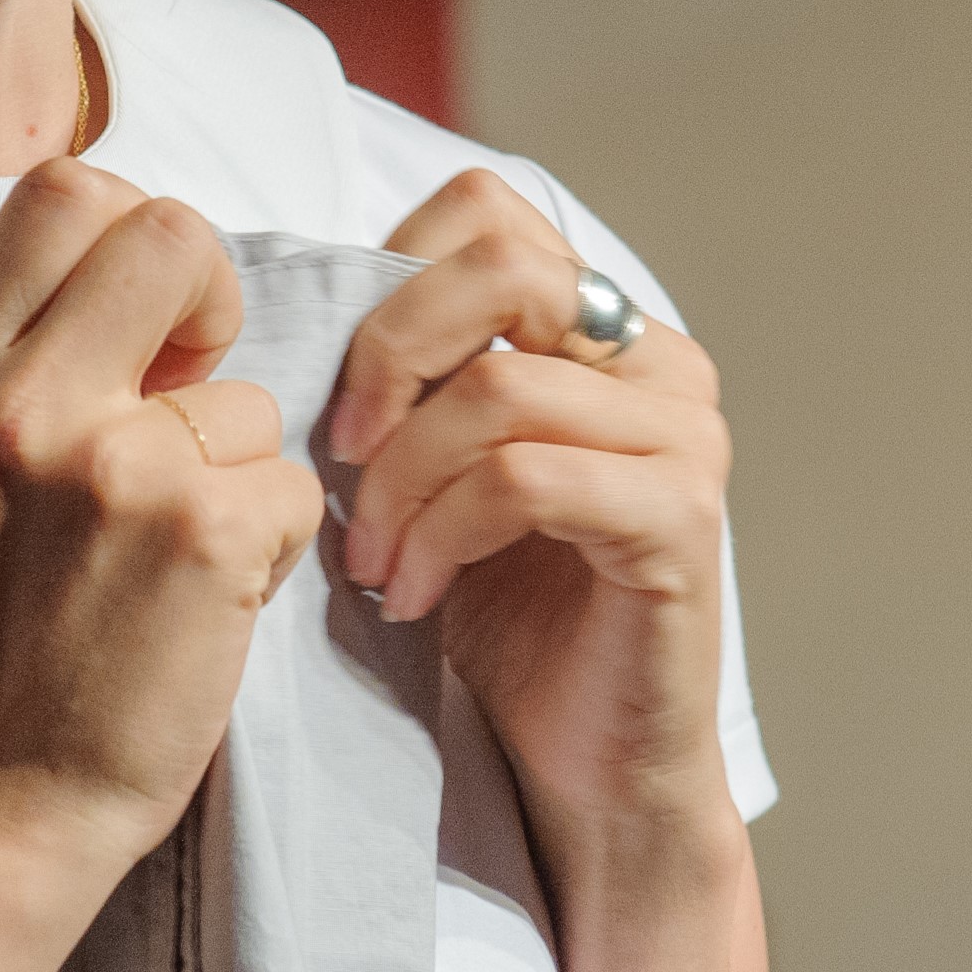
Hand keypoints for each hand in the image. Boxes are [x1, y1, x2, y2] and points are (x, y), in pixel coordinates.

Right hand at [0, 156, 324, 919]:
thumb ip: (31, 359)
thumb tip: (140, 286)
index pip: (64, 190)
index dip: (132, 237)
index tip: (139, 328)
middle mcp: (26, 398)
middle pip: (170, 231)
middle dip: (211, 301)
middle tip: (193, 391)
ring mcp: (115, 464)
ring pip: (253, 394)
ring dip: (239, 466)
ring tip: (176, 551)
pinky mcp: (202, 534)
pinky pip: (290, 484)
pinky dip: (269, 543)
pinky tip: (208, 601)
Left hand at [328, 170, 738, 868]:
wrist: (580, 761)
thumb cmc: (490, 604)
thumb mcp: (427, 460)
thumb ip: (403, 370)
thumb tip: (288, 293)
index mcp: (596, 319)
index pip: (481, 210)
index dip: (385, 282)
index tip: (337, 392)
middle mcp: (659, 357)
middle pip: (501, 268)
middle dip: (388, 356)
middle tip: (339, 457)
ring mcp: (683, 435)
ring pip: (501, 388)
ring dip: (402, 480)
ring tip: (370, 558)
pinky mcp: (682, 520)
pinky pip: (529, 480)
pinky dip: (443, 534)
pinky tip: (411, 593)